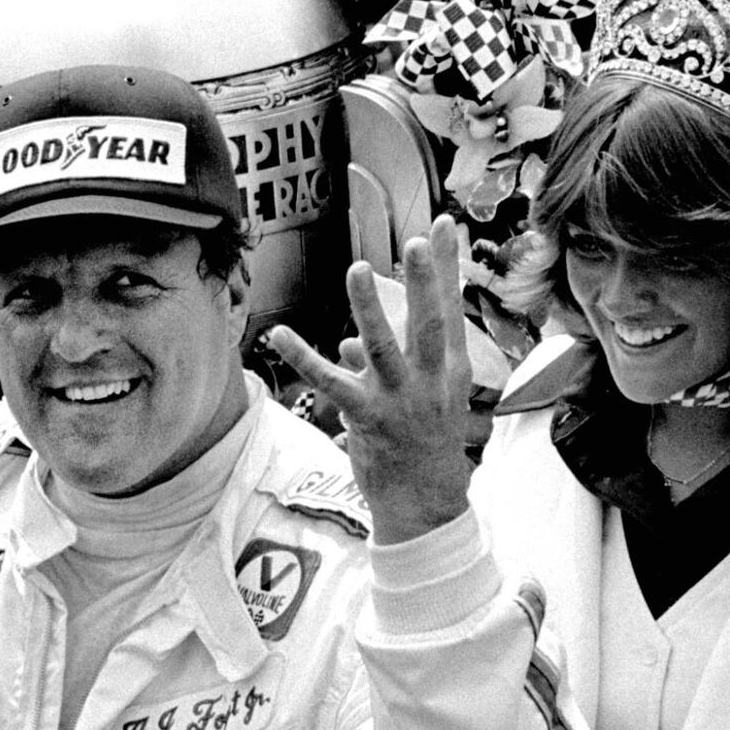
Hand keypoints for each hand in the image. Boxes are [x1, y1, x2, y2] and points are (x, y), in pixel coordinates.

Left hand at [268, 215, 473, 544]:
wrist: (425, 503)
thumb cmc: (423, 447)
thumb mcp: (423, 400)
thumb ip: (389, 362)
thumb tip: (347, 341)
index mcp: (449, 371)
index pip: (451, 310)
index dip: (448, 268)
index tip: (445, 226)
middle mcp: (429, 382)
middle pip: (428, 325)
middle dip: (425, 282)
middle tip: (416, 241)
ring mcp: (399, 401)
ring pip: (383, 348)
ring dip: (370, 309)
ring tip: (357, 271)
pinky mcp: (367, 419)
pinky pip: (331, 383)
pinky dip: (303, 357)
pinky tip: (279, 334)